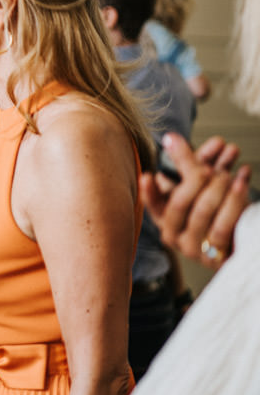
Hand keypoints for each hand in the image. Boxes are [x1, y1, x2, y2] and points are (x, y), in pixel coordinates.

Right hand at [142, 133, 251, 268]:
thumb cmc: (220, 210)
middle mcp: (175, 236)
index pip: (153, 205)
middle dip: (197, 177)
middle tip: (210, 166)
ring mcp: (194, 248)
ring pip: (203, 211)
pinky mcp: (216, 256)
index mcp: (166, 219)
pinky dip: (236, 197)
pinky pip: (224, 225)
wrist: (245, 240)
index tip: (150, 175)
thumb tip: (172, 138)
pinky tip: (242, 179)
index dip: (149, 191)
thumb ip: (188, 163)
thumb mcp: (200, 185)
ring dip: (220, 185)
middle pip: (180, 202)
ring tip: (232, 173)